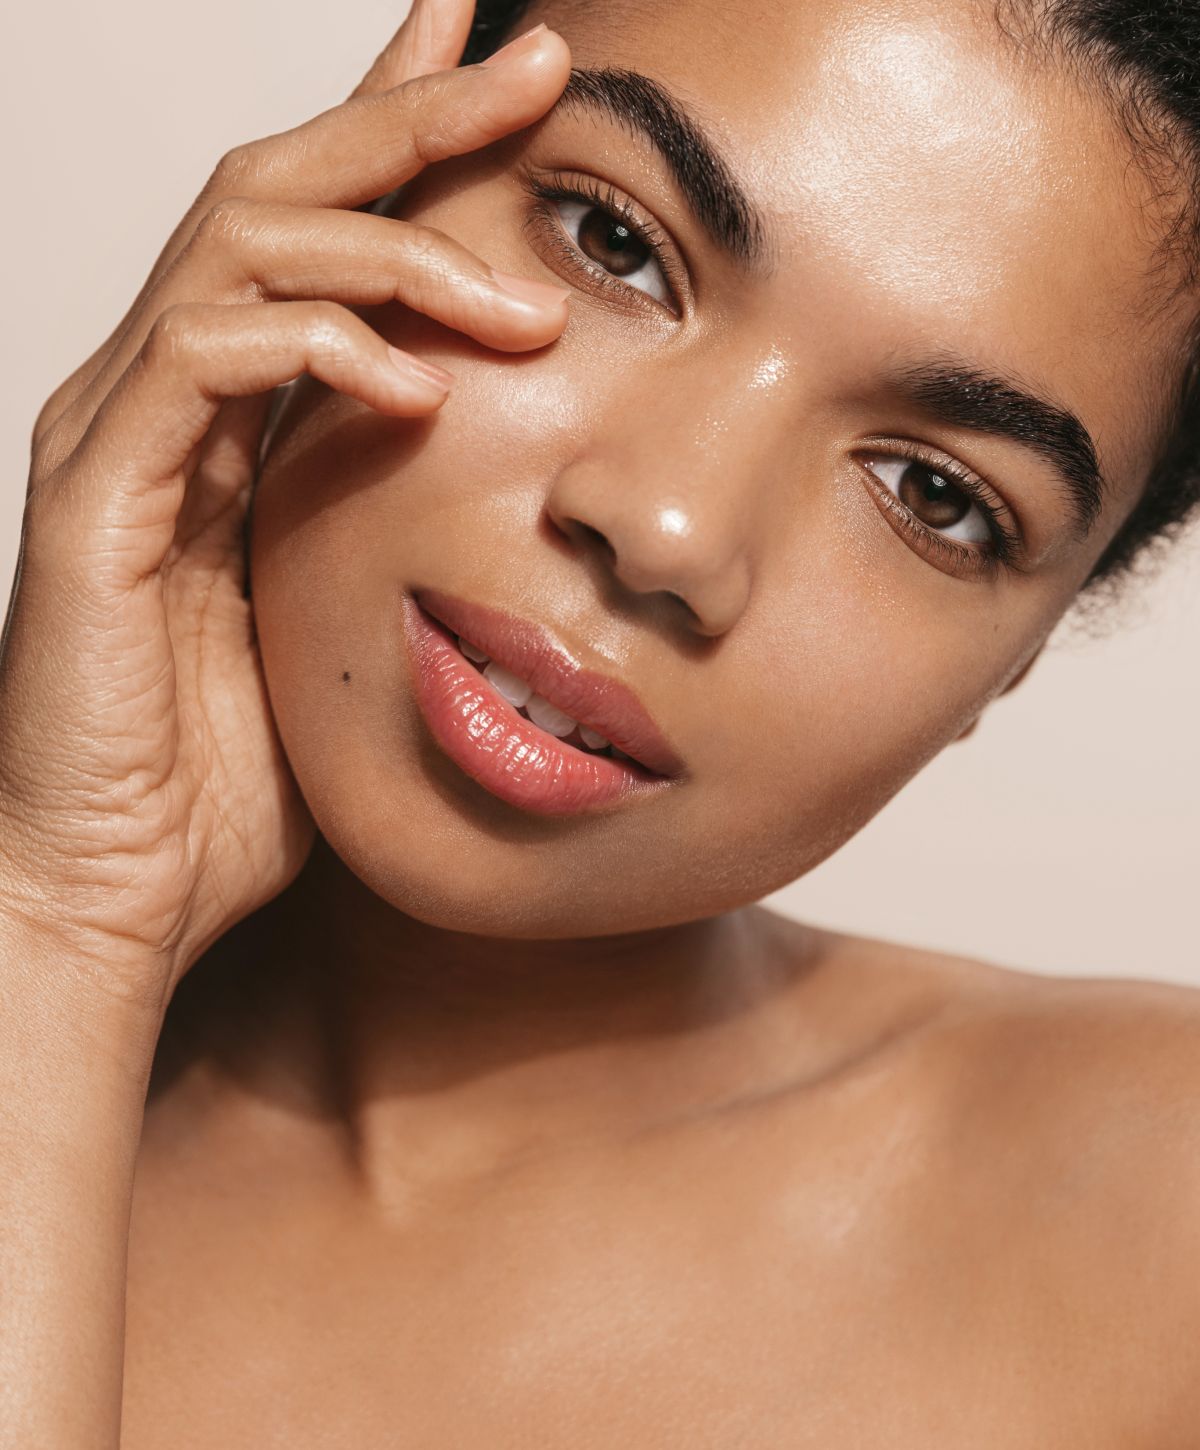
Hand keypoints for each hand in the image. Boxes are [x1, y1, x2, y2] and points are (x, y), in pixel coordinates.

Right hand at [0, 0, 571, 1011]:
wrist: (113, 895)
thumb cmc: (228, 780)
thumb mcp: (346, 627)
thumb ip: (398, 534)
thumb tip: (511, 494)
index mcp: (228, 419)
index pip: (319, 237)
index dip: (404, 134)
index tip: (509, 71)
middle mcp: (162, 399)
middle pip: (280, 192)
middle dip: (410, 119)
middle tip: (536, 66)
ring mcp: (119, 438)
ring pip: (238, 250)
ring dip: (390, 248)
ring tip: (520, 301)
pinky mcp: (93, 503)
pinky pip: (198, 369)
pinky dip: (313, 351)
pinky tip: (415, 387)